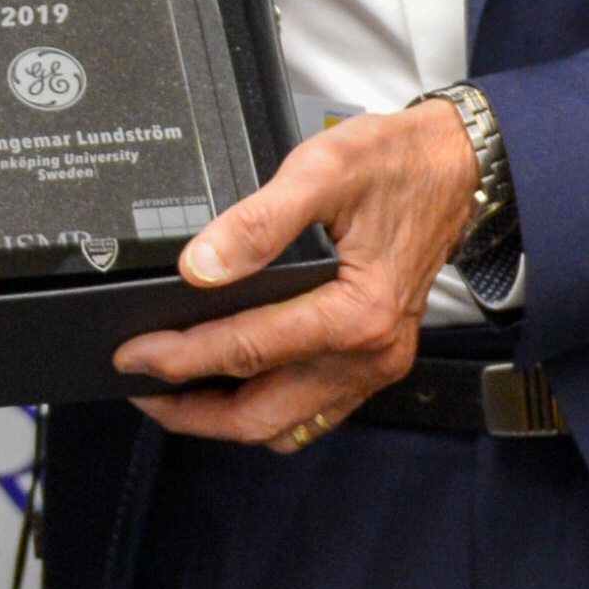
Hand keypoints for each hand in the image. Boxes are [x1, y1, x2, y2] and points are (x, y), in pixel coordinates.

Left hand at [111, 101, 478, 450]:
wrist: (457, 167)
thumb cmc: (398, 163)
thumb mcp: (324, 170)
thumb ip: (258, 221)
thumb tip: (200, 267)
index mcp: (356, 314)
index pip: (247, 351)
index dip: (179, 357)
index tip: (130, 354)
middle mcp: (369, 354)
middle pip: (261, 415)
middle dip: (190, 410)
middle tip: (137, 386)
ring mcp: (375, 366)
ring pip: (284, 425)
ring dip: (224, 418)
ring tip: (173, 392)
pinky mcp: (375, 361)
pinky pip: (312, 412)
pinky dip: (265, 410)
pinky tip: (232, 384)